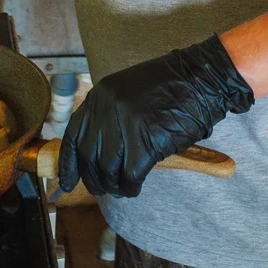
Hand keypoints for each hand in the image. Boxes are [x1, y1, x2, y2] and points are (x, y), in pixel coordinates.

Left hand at [59, 35, 252, 197]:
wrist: (201, 79)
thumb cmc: (169, 88)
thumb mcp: (128, 93)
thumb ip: (108, 116)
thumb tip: (93, 154)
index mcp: (101, 94)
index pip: (73, 135)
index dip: (68, 164)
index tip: (66, 183)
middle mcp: (108, 107)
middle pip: (88, 156)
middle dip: (93, 179)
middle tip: (102, 189)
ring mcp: (126, 123)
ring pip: (107, 169)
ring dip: (114, 185)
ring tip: (123, 188)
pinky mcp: (146, 141)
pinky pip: (130, 175)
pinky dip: (131, 187)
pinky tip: (136, 187)